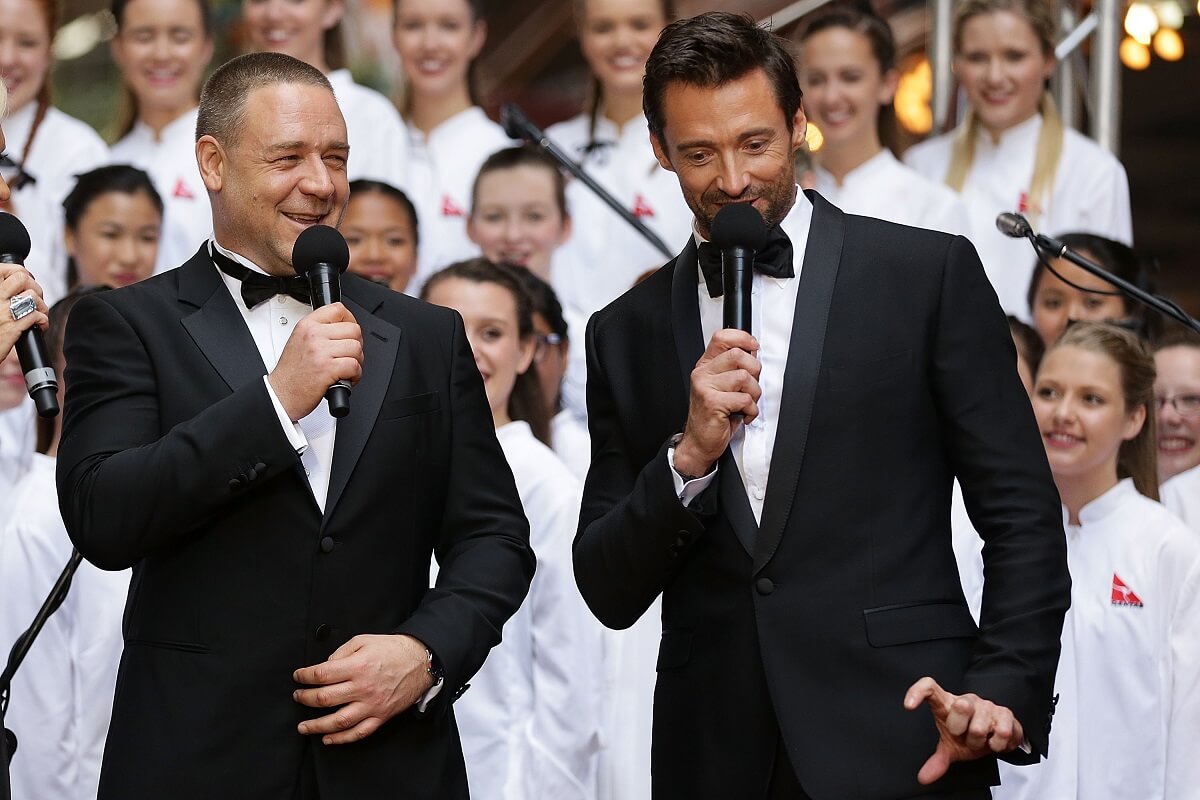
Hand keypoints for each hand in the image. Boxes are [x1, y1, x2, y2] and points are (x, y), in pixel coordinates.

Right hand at [0, 264, 47, 357]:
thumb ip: (3, 292)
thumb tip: (23, 278)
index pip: (6, 269)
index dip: (22, 273)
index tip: (27, 281)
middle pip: (22, 278)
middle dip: (35, 288)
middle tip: (34, 300)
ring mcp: (2, 312)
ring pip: (32, 296)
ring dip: (41, 306)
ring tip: (38, 314)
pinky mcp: (12, 328)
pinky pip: (36, 316)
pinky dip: (43, 321)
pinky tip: (39, 326)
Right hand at [267, 302, 361, 420]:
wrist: (281, 394)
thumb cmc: (291, 373)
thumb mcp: (299, 341)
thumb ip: (319, 331)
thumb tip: (343, 329)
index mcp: (307, 326)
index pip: (338, 309)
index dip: (350, 320)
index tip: (349, 332)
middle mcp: (313, 335)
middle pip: (354, 330)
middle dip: (356, 345)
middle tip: (348, 355)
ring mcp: (321, 351)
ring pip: (356, 348)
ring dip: (357, 362)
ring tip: (345, 369)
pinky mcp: (328, 368)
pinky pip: (355, 365)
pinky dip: (355, 375)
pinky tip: (346, 378)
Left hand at [293, 634, 434, 745]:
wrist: (420, 662)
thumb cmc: (392, 650)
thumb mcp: (364, 641)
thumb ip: (341, 652)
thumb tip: (325, 666)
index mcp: (358, 666)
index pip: (322, 674)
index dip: (305, 676)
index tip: (298, 676)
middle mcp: (363, 687)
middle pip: (325, 699)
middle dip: (305, 699)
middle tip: (298, 697)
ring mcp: (372, 705)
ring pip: (339, 721)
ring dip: (316, 726)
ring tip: (303, 726)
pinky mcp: (381, 716)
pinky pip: (359, 732)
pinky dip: (341, 739)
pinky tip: (328, 739)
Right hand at [672, 328, 760, 475]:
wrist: (699, 442)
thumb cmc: (713, 415)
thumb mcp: (722, 387)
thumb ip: (733, 369)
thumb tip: (753, 355)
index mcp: (706, 366)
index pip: (722, 337)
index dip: (742, 338)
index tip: (753, 347)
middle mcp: (703, 373)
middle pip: (738, 355)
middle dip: (754, 371)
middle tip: (750, 386)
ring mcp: (705, 387)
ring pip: (744, 377)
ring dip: (754, 394)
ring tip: (746, 404)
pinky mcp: (713, 403)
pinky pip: (744, 399)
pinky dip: (751, 410)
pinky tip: (743, 415)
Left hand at [904, 677, 1024, 784]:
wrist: (996, 736)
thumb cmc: (968, 736)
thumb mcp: (951, 747)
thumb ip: (937, 760)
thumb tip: (923, 778)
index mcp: (947, 703)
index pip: (929, 687)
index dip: (917, 692)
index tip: (908, 706)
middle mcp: (966, 700)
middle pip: (961, 707)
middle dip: (963, 731)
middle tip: (965, 737)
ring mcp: (987, 704)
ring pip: (981, 727)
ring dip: (981, 742)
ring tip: (981, 741)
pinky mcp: (1006, 712)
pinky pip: (1002, 732)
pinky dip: (998, 745)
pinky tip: (994, 741)